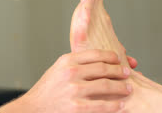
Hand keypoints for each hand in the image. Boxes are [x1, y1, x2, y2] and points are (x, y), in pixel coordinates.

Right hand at [14, 49, 131, 112]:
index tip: (118, 59)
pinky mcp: (77, 108)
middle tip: (127, 73)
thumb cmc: (46, 90)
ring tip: (128, 88)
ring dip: (121, 87)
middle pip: (103, 68)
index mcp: (67, 61)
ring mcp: (74, 90)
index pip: (95, 54)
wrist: (33, 108)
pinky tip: (120, 104)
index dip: (111, 56)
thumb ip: (74, 63)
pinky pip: (102, 105)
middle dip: (119, 71)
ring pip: (106, 86)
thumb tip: (98, 60)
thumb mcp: (57, 69)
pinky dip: (114, 105)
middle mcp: (71, 73)